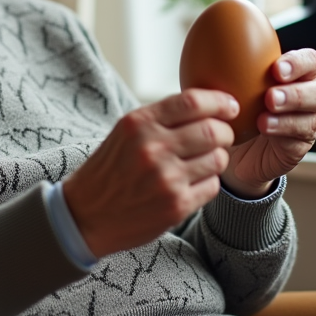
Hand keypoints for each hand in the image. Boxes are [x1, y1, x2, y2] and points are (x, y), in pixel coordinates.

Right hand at [61, 89, 237, 257]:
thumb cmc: (110, 169)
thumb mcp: (126, 132)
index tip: (230, 106)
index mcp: (139, 123)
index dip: (220, 101)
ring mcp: (166, 179)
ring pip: (219, 159)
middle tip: (223, 136)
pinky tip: (193, 182)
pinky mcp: (176, 206)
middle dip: (225, 132)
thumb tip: (207, 104)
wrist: (85, 214)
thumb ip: (161, 117)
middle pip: (213, 130)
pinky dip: (209, 182)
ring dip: (219, 158)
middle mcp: (153, 148)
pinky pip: (213, 186)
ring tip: (205, 161)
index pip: (193, 102)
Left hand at [221, 48, 315, 198]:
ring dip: (289, 116)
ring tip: (265, 114)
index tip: (276, 68)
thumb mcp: (226, 84)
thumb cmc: (232, 108)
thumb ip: (226, 62)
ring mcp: (305, 125)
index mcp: (295, 78)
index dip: (299, 63)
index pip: (310, 62)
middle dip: (297, 92)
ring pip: (314, 118)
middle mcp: (306, 100)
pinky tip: (263, 127)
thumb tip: (207, 32)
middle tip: (270, 95)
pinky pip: (298, 140)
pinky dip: (282, 132)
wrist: (231, 147)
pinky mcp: (298, 147)